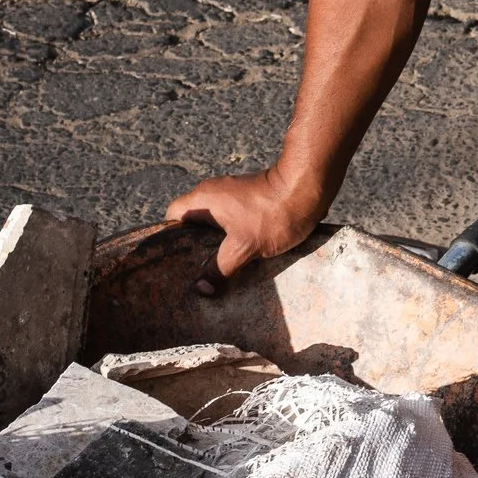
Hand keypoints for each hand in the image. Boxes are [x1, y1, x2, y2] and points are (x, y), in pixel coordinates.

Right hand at [163, 169, 325, 294]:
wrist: (308, 189)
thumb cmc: (272, 214)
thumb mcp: (243, 247)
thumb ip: (219, 268)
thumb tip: (201, 289)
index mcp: (204, 199)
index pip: (173, 215)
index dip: (169, 237)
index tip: (174, 261)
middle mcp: (214, 194)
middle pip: (193, 223)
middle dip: (194, 248)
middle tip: (194, 274)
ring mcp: (233, 197)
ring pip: (215, 225)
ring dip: (215, 245)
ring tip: (215, 272)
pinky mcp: (250, 203)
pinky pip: (232, 223)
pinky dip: (232, 240)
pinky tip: (238, 260)